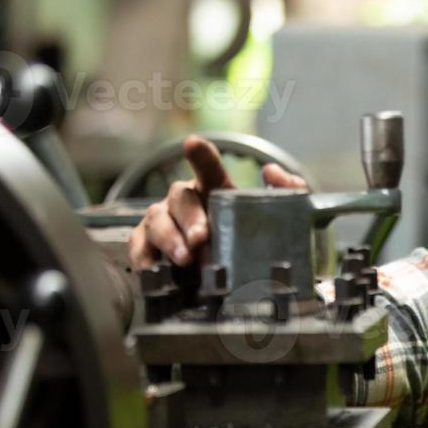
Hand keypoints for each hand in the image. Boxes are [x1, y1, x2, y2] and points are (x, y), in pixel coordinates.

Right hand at [127, 134, 307, 269]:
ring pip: (157, 221)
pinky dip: (143, 256)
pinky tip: (153, 268)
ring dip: (169, 239)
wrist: (232, 283)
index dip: (201, 156)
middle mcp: (185, 203)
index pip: (207, 167)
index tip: (192, 144)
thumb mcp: (280, 222)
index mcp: (213, 190)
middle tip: (200, 238)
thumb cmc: (250, 246)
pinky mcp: (148, 248)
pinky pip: (138, 246)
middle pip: (180, 198)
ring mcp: (164, 223)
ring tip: (184, 259)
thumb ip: (289, 192)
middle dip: (189, 217)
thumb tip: (272, 171)